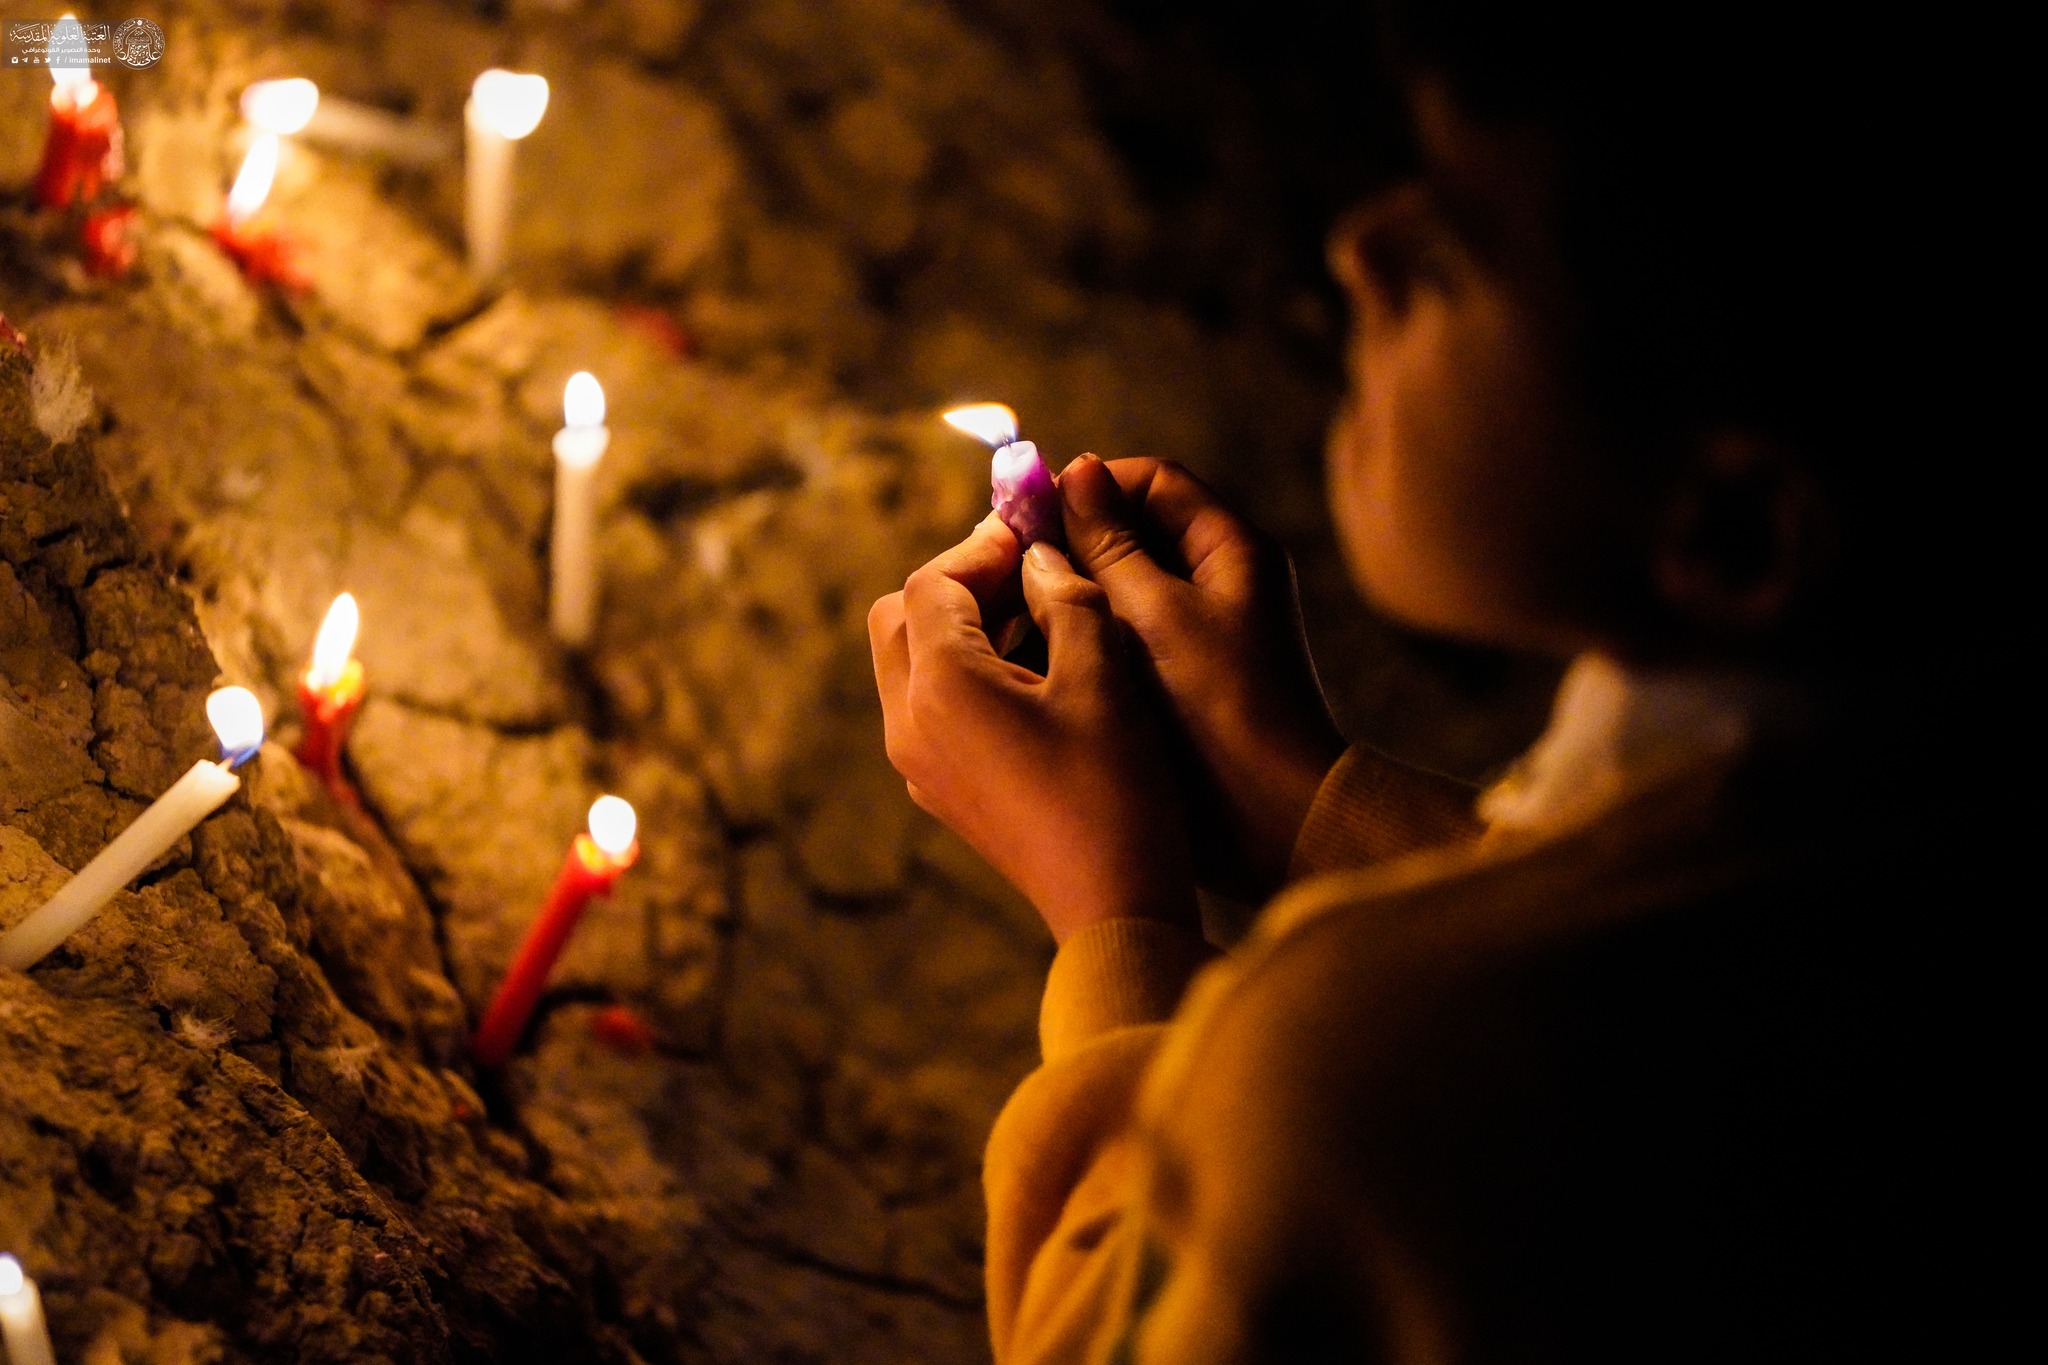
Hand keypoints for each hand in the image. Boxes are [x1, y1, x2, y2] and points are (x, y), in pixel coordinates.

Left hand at [869, 514, 1195, 942]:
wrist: (1114, 904)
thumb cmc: (1117, 785)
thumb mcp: (1103, 673)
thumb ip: (1066, 596)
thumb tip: (1037, 557)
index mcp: (940, 686)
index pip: (932, 582)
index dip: (982, 546)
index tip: (1035, 530)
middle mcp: (907, 722)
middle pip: (901, 616)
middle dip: (958, 581)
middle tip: (1027, 569)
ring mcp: (917, 763)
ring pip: (908, 661)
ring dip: (958, 625)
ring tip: (1036, 615)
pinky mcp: (939, 790)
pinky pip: (928, 706)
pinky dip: (962, 672)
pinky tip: (1031, 675)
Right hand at [1059, 457, 1344, 899]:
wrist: (1273, 818)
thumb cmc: (1226, 712)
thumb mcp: (1158, 615)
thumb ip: (1111, 544)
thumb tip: (1076, 471)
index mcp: (1231, 550)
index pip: (1153, 481)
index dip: (1091, 485)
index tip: (1030, 509)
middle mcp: (1219, 582)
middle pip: (1134, 531)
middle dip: (1073, 540)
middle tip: (1011, 561)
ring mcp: (1198, 632)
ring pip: (1120, 587)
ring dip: (1072, 592)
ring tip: (1018, 613)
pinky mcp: (1177, 680)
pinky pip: (1121, 636)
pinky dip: (1082, 636)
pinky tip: (1040, 657)